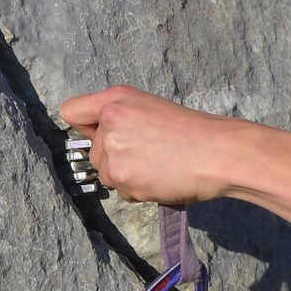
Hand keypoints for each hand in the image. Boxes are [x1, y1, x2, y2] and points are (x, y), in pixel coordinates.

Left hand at [59, 85, 242, 203]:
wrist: (218, 154)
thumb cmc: (193, 132)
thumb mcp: (151, 108)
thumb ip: (120, 117)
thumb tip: (99, 139)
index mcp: (116, 99)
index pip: (72, 112)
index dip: (85, 127)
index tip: (101, 135)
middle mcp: (109, 121)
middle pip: (94, 151)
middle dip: (116, 158)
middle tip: (150, 154)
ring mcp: (113, 150)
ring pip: (106, 173)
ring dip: (127, 177)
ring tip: (157, 166)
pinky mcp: (121, 176)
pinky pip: (120, 191)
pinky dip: (138, 190)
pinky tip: (160, 179)